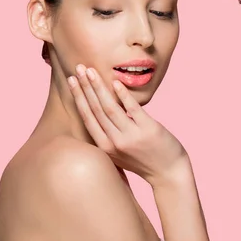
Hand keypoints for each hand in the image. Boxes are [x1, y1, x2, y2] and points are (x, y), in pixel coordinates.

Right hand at [67, 64, 188, 186]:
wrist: (169, 173)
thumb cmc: (143, 159)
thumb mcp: (119, 151)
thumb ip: (108, 134)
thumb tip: (100, 108)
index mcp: (105, 147)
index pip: (87, 117)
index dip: (78, 97)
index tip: (71, 79)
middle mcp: (114, 142)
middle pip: (95, 109)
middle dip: (85, 87)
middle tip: (78, 67)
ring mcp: (131, 136)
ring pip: (110, 108)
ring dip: (99, 87)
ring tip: (91, 71)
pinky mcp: (148, 130)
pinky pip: (132, 109)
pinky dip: (123, 95)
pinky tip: (116, 83)